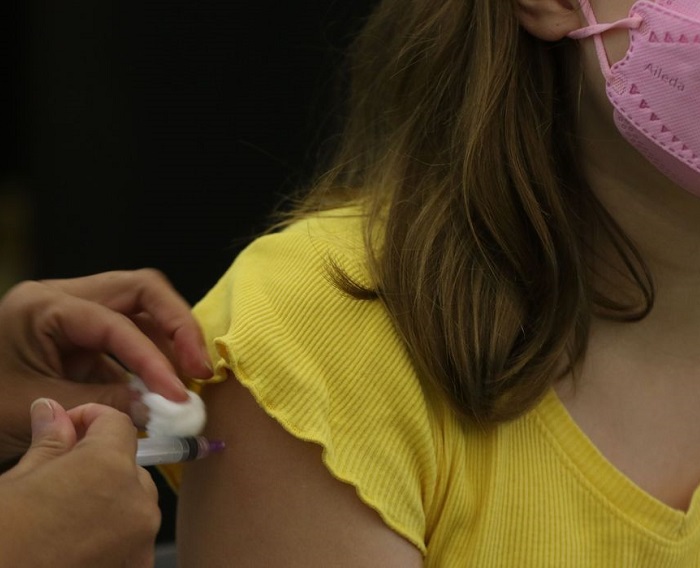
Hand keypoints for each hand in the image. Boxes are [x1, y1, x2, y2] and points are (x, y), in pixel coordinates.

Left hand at [0, 269, 211, 463]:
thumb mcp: (40, 407)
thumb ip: (106, 404)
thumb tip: (161, 409)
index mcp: (44, 305)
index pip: (117, 322)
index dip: (154, 359)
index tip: (179, 395)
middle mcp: (63, 297)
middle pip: (141, 291)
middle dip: (177, 327)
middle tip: (200, 367)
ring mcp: (74, 314)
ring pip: (140, 309)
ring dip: (169, 342)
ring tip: (187, 380)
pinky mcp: (80, 336)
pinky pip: (127, 337)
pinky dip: (149, 360)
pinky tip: (160, 388)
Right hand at [0, 400, 159, 567]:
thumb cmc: (0, 539)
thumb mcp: (17, 482)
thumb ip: (49, 442)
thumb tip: (51, 409)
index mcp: (108, 467)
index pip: (118, 424)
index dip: (92, 419)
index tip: (67, 427)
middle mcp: (136, 501)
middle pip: (130, 466)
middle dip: (100, 464)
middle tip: (58, 478)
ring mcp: (141, 540)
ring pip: (136, 502)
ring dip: (110, 500)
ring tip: (65, 515)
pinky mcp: (136, 567)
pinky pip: (135, 538)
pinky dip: (115, 535)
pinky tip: (78, 541)